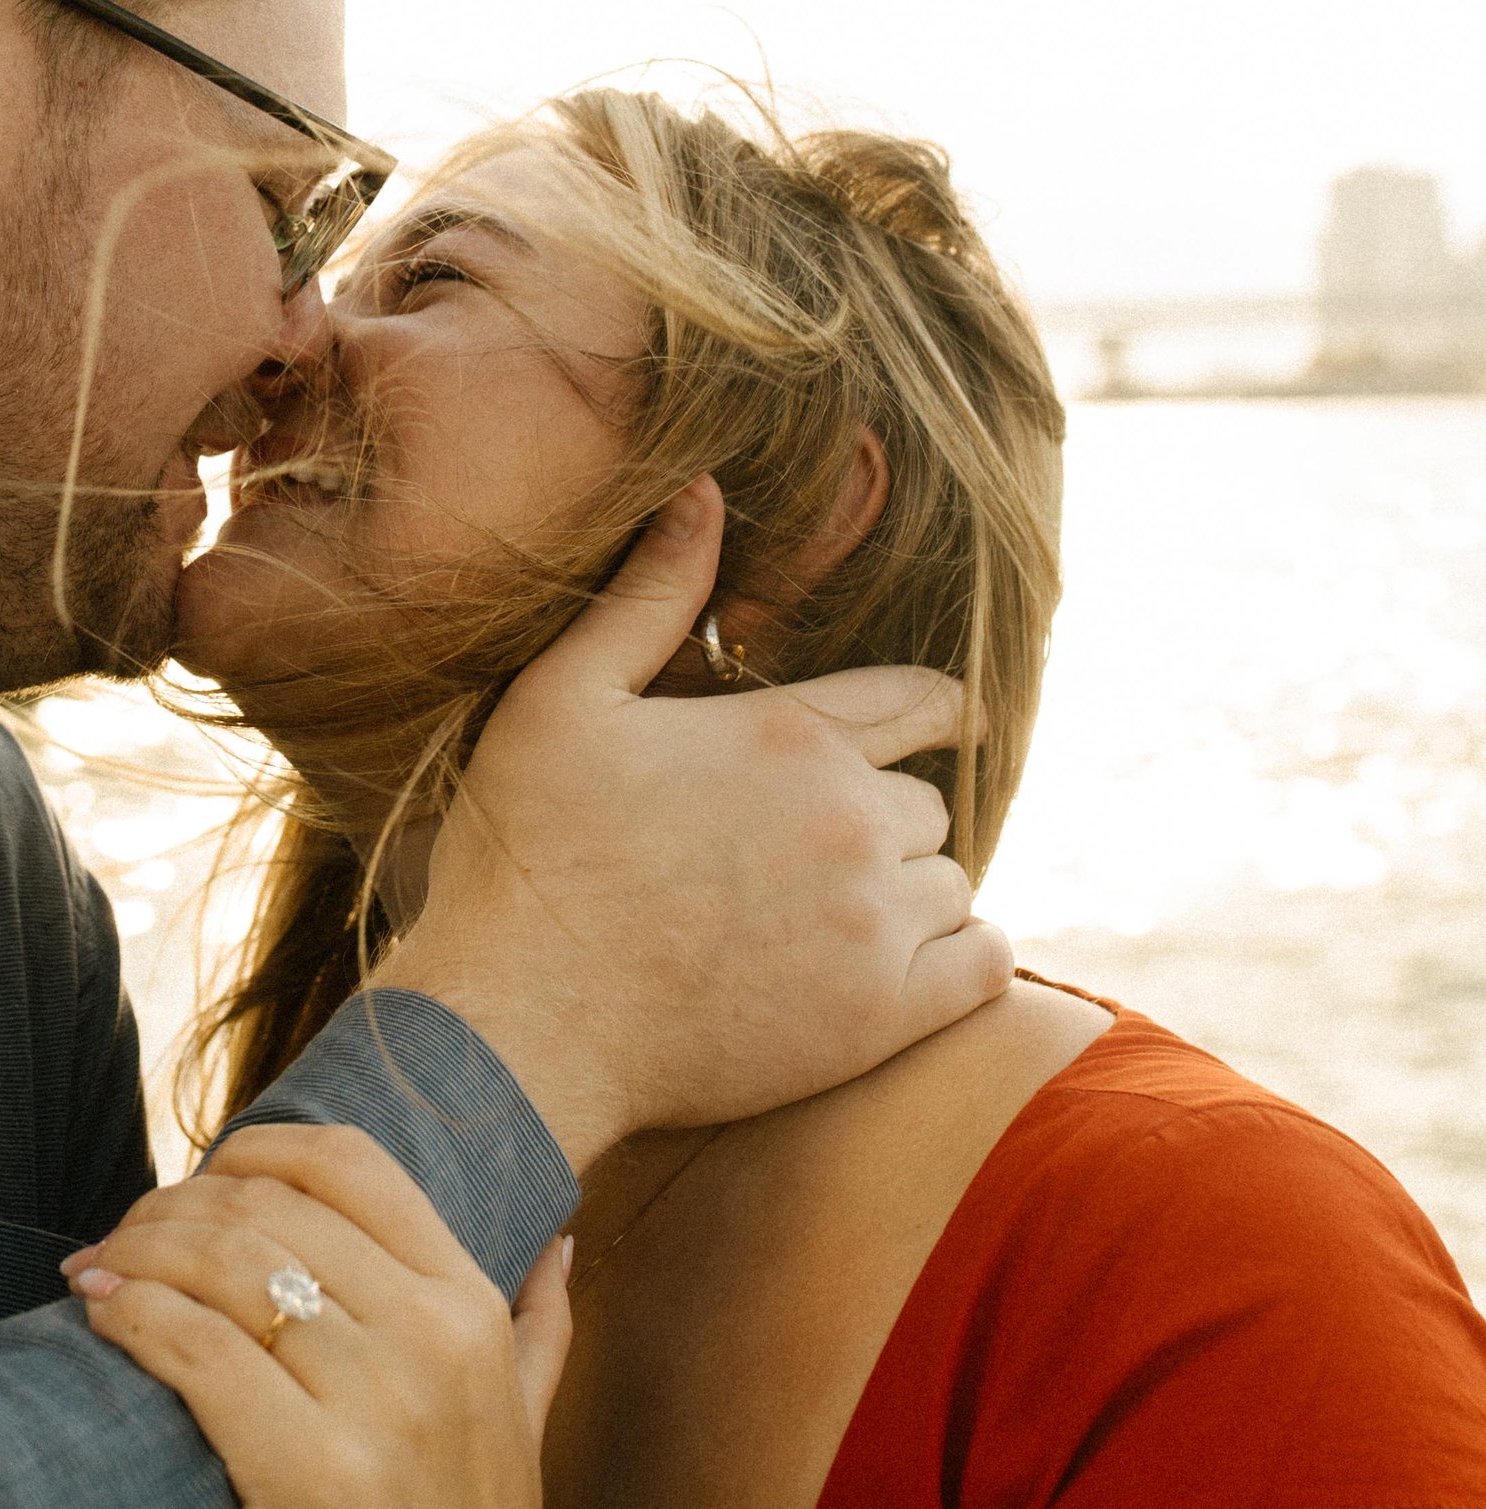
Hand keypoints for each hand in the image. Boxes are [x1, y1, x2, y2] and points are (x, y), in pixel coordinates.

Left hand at [64, 1124, 576, 1508]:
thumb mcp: (525, 1430)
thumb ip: (540, 1327)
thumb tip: (553, 1242)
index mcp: (474, 1309)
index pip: (347, 1163)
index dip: (251, 1151)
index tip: (194, 1185)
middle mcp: (432, 1338)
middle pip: (266, 1208)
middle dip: (171, 1206)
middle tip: (121, 1237)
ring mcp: (374, 1405)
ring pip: (221, 1265)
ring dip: (137, 1250)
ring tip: (95, 1271)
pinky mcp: (306, 1476)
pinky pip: (193, 1349)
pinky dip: (130, 1316)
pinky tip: (99, 1316)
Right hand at [381, 477, 1010, 1163]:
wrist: (521, 1021)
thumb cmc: (526, 854)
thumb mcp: (563, 697)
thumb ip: (649, 595)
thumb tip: (702, 487)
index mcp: (789, 732)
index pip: (922, 700)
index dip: (937, 711)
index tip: (947, 725)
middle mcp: (851, 817)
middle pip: (928, 801)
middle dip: (883, 817)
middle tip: (810, 856)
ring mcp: (874, 920)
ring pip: (950, 882)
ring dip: (910, 893)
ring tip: (831, 920)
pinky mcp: (883, 1015)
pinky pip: (986, 963)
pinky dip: (960, 959)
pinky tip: (899, 967)